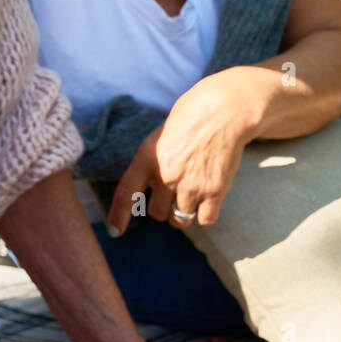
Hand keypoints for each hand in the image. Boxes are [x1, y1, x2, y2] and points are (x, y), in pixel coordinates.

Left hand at [108, 69, 256, 232]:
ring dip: (184, 212)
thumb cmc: (192, 117)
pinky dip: (205, 213)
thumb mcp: (161, 134)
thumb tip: (152, 188)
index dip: (118, 216)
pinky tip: (208, 198)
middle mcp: (166, 175)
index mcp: (147, 157)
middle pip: (157, 213)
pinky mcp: (214, 190)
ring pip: (180, 219)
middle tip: (176, 191)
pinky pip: (204, 219)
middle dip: (164, 207)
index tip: (115, 231)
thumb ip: (153, 162)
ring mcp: (191, 185)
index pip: (126, 194)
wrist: (225, 110)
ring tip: (193, 193)